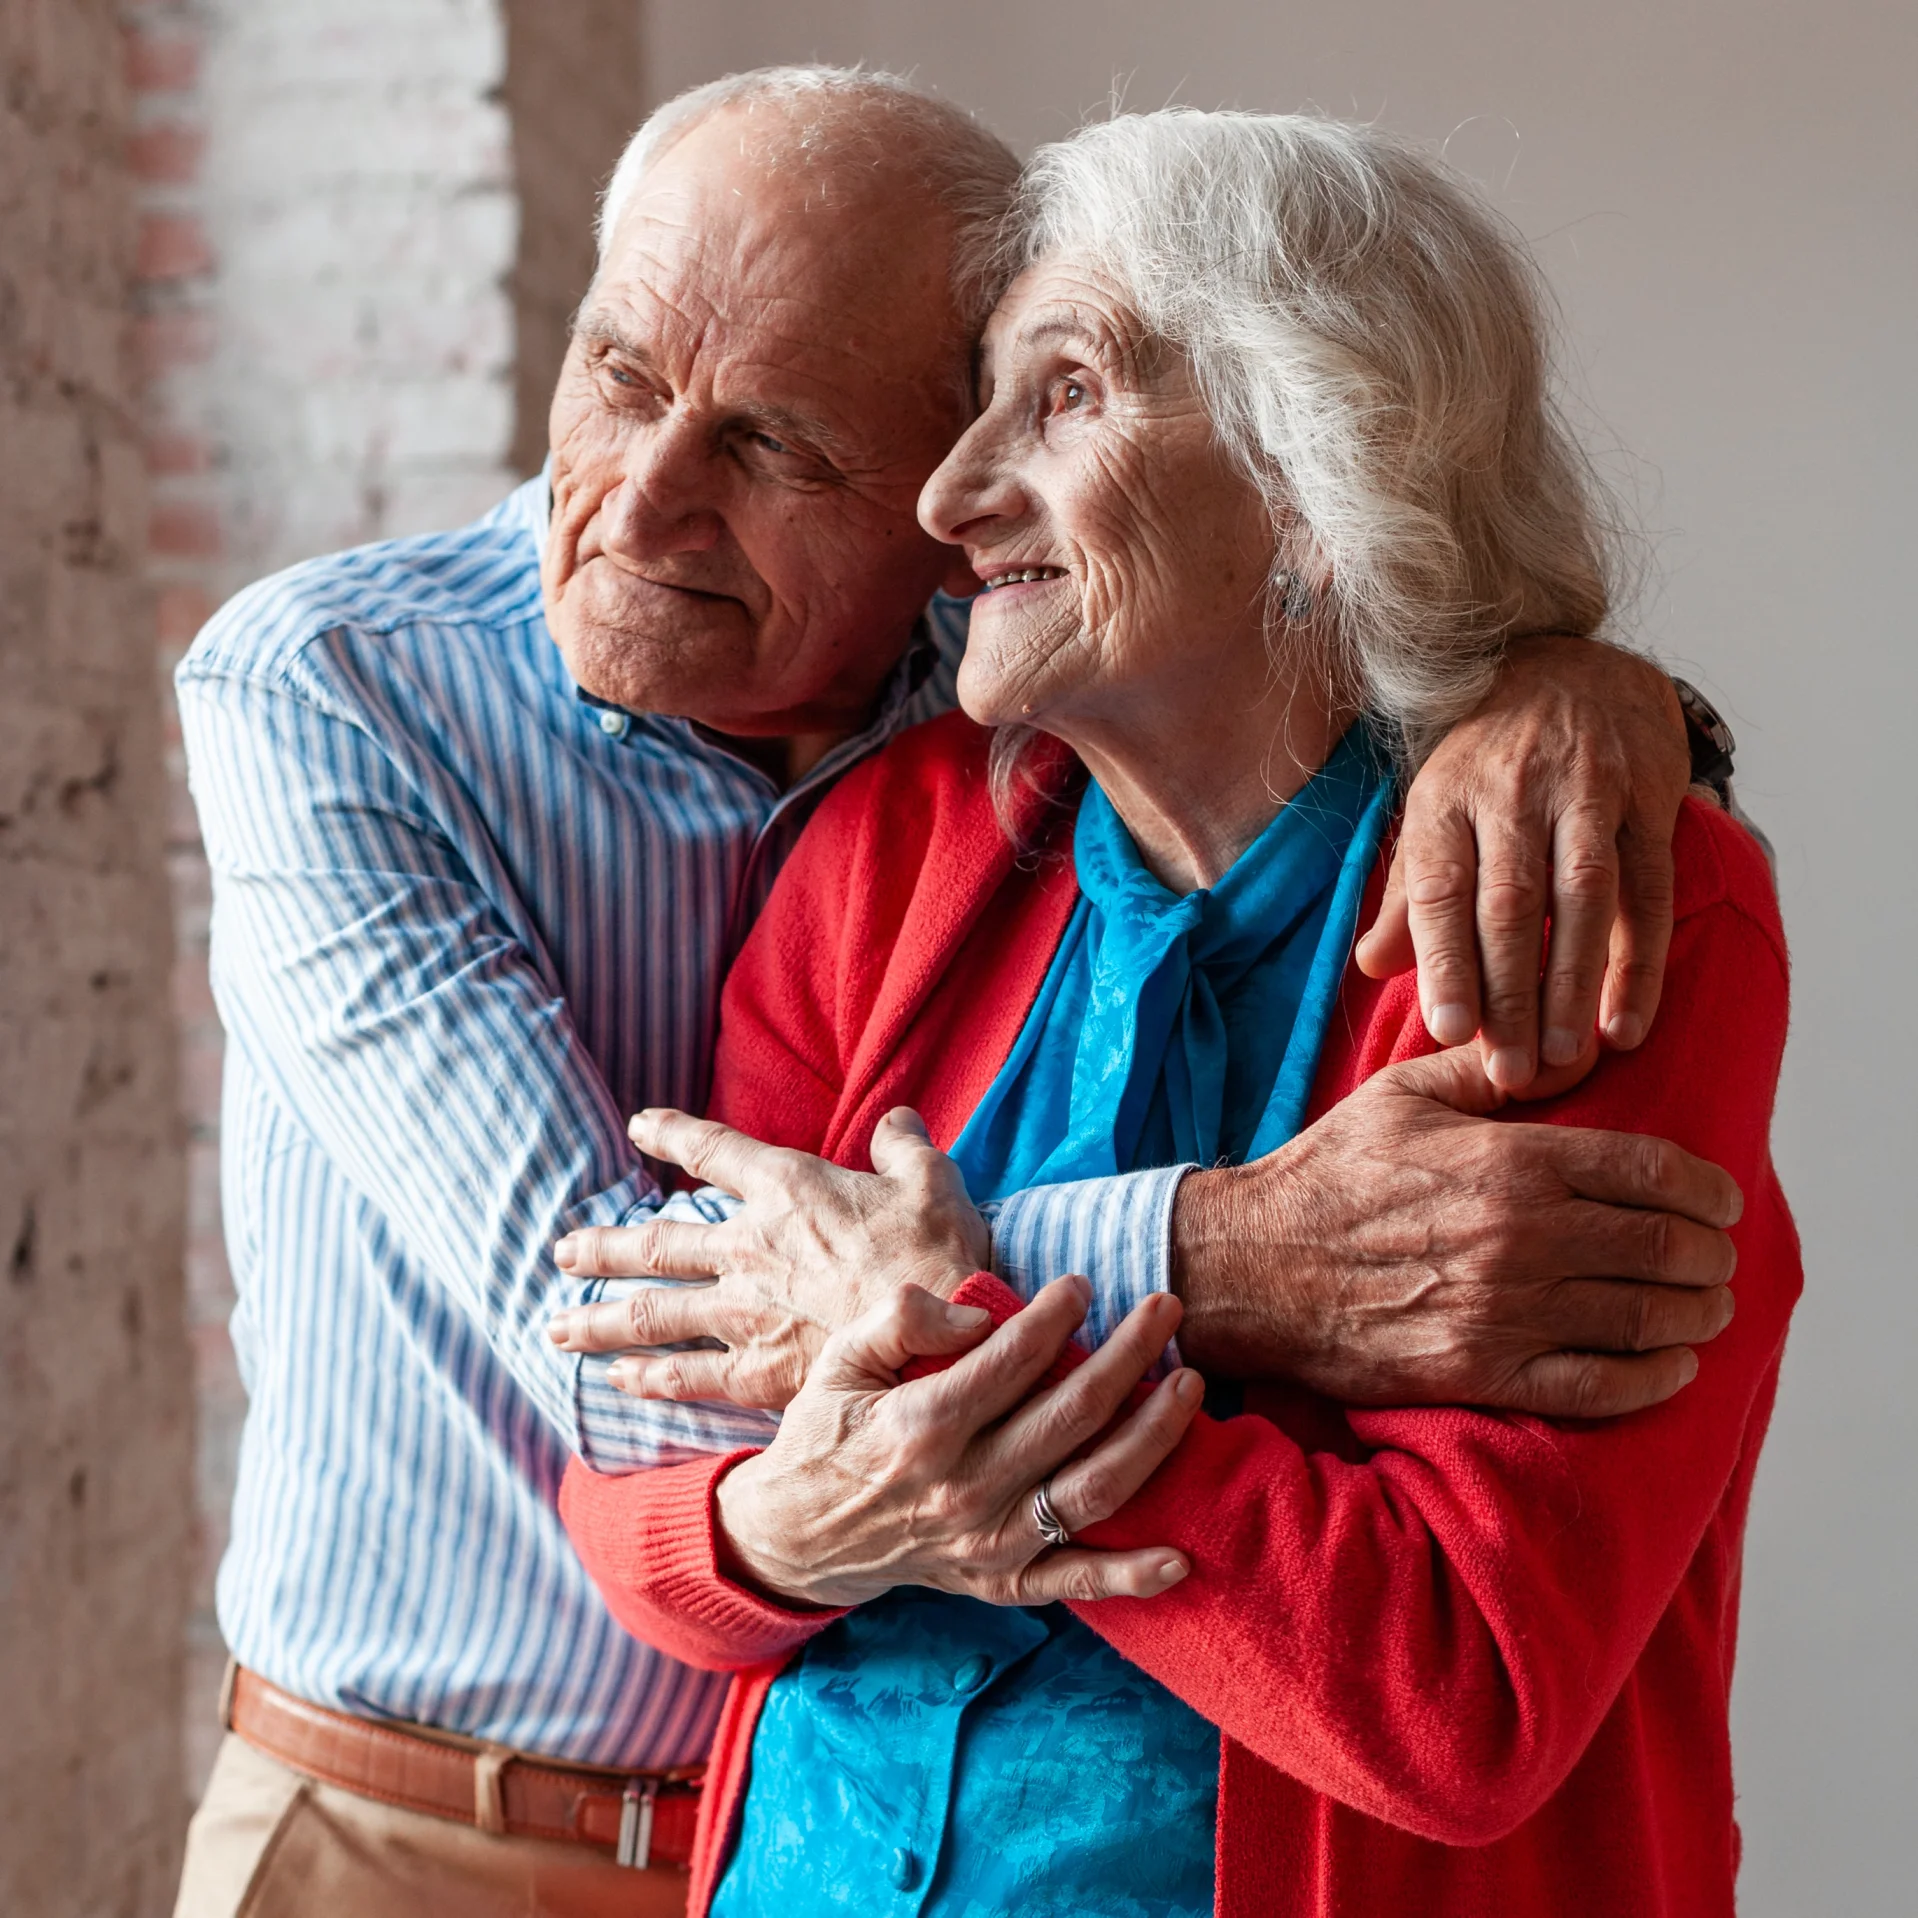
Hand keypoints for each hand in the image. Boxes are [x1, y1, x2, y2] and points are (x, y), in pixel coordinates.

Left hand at [547, 1106, 987, 1409]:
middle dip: (604, 1247)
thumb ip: (903, 1145)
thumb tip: (895, 1121)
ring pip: (652, 1312)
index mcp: (788, 1188)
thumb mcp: (930, 1177)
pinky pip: (687, 1376)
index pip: (714, 1151)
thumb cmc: (940, 1250)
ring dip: (599, 1320)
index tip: (639, 1126)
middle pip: (657, 1243)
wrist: (941, 1333)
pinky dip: (648, 1379)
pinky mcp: (758, 1372)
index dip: (672, 1133)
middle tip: (563, 1253)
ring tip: (557, 1328)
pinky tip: (617, 1382)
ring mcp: (746, 1312)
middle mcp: (750, 1247)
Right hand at [713, 1276, 1203, 1608]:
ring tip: (1190, 1384)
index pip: (1013, 1360)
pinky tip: (1181, 1556)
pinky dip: (1131, 1576)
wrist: (795, 1538)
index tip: (1084, 1283)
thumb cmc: (825, 1434)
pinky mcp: (1000, 1583)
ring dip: (1153, 1436)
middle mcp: (963, 1489)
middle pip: (1072, 1415)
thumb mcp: (839, 1361)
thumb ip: (899, 1320)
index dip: (1058, 1314)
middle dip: (1131, 1353)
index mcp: (922, 1427)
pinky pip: (1076, 1582)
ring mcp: (988, 1544)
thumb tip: (973, 1314)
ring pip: (1092, 1490)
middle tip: (1169, 1305)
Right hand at [1171, 1047, 1741, 1417]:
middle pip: (1665, 1248)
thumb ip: (1494, 1070)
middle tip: (1718, 1255)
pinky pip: (1598, 1387)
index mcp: (1511, 1162)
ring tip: (1708, 1307)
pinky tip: (1672, 1366)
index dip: (1707, 1188)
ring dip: (1698, 1315)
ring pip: (1646, 1319)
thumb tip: (1576, 1054)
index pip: (1652, 1173)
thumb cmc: (1327, 1174)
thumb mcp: (1403, 1095)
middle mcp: (1521, 1237)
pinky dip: (1653, 1380)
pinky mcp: (1482, 1372)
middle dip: (1711, 1253)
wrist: (1252, 1266)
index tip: (1723, 1198)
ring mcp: (1505, 1312)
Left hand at [1356, 634, 1689, 1089]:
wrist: (1571, 668)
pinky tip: (1626, 1022)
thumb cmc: (1490, 765)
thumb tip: (1371, 969)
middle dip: (1510, 994)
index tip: (1447, 1030)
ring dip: (1574, 985)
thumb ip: (1411, 897)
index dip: (1444, 961)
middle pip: (1510, 904)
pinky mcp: (1648, 798)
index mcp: (1446, 802)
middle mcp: (1513, 793)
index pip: (1442, 889)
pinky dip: (1640, 962)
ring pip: (1582, 897)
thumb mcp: (1434, 815)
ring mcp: (1585, 792)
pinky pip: (1648, 889)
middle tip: (1509, 1071)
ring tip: (1565, 1059)